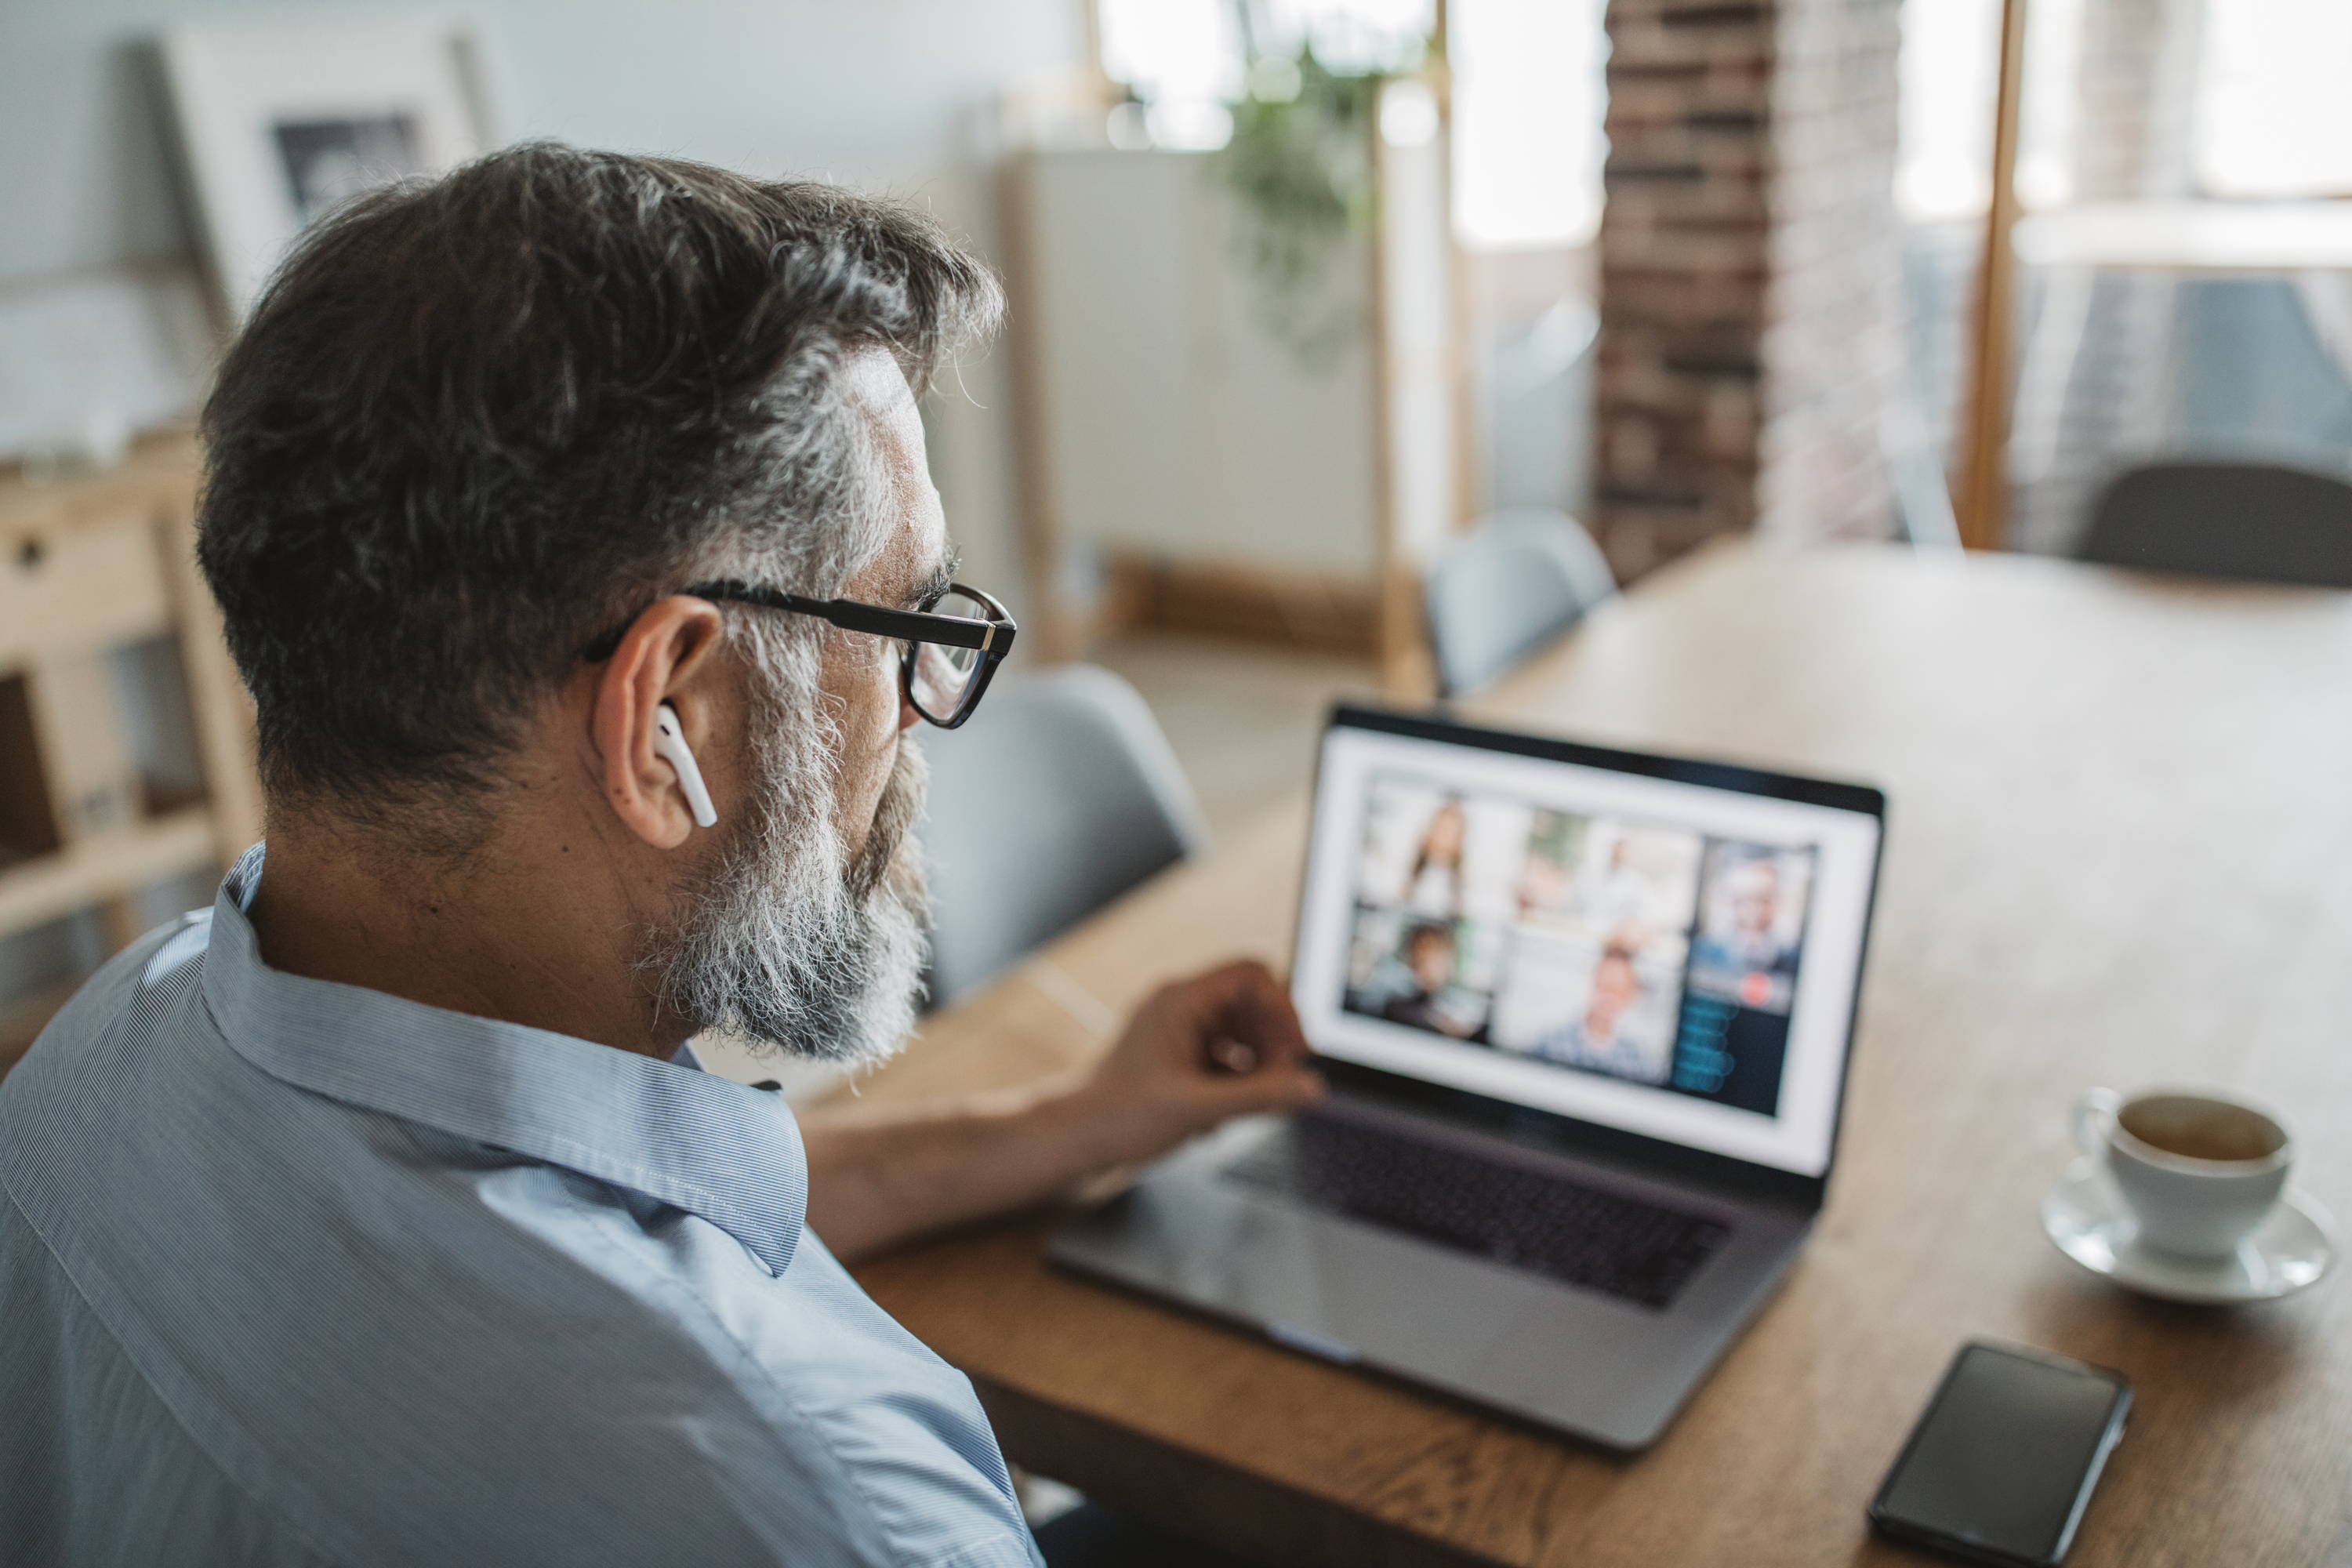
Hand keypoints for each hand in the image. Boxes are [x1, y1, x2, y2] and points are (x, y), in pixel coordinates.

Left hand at [1073, 959, 1323, 1168]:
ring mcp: (1176, 1033)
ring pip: (1239, 1034)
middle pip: (1251, 1005)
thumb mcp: (1198, 1108)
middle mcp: (1179, 1008)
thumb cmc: (1117, 1116)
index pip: (1251, 976)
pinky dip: (1232, 1084)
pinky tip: (1218, 1119)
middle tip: (1279, 1083)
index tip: (1295, 1051)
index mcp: (1181, 1001)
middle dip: (1272, 1044)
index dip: (1282, 1009)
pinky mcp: (1175, 1059)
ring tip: (1248, 1105)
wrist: (1072, 1140)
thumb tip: (1309, 1088)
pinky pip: (1222, 1058)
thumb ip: (1259, 1097)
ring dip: (1255, 1068)